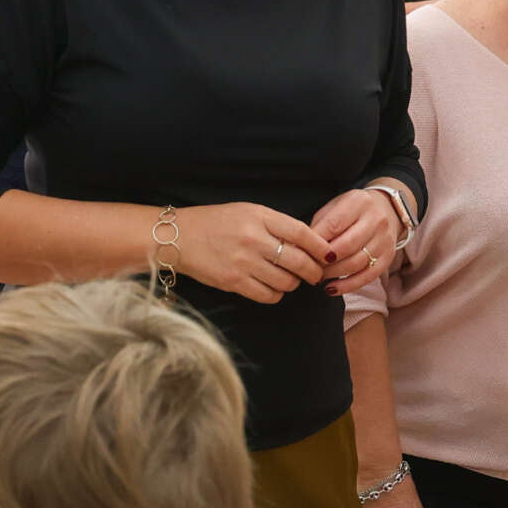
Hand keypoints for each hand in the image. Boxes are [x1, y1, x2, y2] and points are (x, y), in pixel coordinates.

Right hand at [168, 202, 335, 303]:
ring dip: (293, 283)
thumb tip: (309, 244)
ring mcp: (243, 262)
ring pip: (287, 282)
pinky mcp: (233, 282)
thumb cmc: (215, 222)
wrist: (178, 237)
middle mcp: (252, 239)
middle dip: (313, 271)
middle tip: (315, 274)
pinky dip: (276, 294)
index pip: (302, 233)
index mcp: (258, 217)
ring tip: (289, 279)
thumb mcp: (246, 212)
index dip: (320, 247)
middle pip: (299, 261)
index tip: (329, 255)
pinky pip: (268, 295)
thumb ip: (276, 224)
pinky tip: (271, 287)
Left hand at [310, 187, 402, 294]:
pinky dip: (348, 286)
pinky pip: (367, 276)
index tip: (302, 252)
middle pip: (346, 246)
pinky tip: (331, 288)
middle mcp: (376, 220)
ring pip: (357, 263)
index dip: (316, 242)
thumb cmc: (351, 211)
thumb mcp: (333, 208)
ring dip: (333, 274)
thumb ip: (319, 226)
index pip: (334, 225)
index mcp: (358, 203)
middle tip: (308, 267)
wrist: (386, 210)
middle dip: (324, 261)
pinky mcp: (388, 257)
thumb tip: (301, 249)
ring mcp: (384, 240)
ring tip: (317, 277)